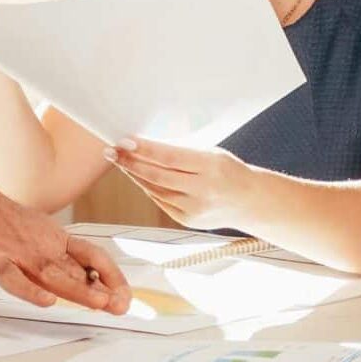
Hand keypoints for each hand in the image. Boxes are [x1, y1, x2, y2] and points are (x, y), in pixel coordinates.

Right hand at [0, 153, 130, 314]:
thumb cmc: (3, 220)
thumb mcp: (39, 234)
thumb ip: (60, 259)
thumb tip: (88, 281)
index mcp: (55, 238)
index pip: (92, 256)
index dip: (112, 275)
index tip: (125, 294)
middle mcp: (42, 245)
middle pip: (77, 270)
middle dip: (101, 290)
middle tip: (120, 306)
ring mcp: (18, 253)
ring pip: (52, 274)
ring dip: (77, 289)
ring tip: (99, 303)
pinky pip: (13, 278)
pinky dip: (30, 290)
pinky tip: (45, 301)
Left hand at [107, 139, 260, 231]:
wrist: (249, 201)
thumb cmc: (227, 170)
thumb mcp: (210, 152)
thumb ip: (180, 150)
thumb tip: (145, 142)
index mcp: (211, 167)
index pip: (170, 157)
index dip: (144, 149)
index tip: (124, 141)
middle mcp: (202, 190)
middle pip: (157, 175)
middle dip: (131, 162)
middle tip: (112, 151)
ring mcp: (194, 209)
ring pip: (155, 190)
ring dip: (135, 175)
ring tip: (121, 161)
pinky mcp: (187, 220)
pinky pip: (161, 201)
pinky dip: (148, 188)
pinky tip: (138, 177)